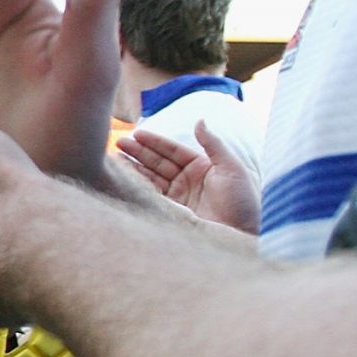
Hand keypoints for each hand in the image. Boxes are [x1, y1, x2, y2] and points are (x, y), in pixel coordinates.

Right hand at [118, 122, 260, 233]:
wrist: (241, 236)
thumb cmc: (242, 201)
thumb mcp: (231, 168)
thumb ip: (213, 144)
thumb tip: (199, 120)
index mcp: (202, 166)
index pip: (173, 150)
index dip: (155, 142)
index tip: (137, 133)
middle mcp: (187, 180)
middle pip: (158, 162)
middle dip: (138, 152)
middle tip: (119, 142)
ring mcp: (178, 196)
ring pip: (151, 177)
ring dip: (133, 167)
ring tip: (114, 157)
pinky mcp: (171, 212)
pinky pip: (151, 195)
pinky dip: (137, 185)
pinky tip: (124, 177)